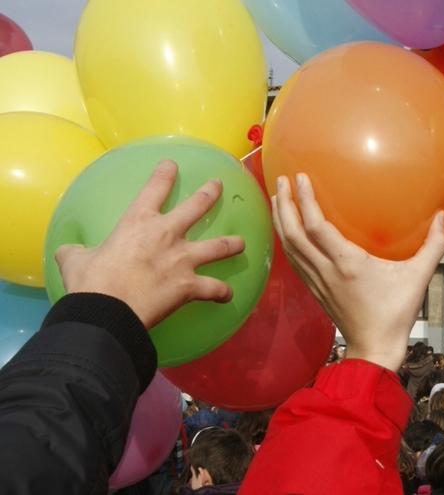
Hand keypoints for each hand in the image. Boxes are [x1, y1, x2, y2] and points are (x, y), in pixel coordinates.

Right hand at [54, 161, 244, 328]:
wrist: (107, 310)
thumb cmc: (90, 283)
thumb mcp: (75, 260)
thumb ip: (75, 252)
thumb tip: (66, 252)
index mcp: (138, 222)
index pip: (155, 189)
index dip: (165, 174)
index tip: (172, 165)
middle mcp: (167, 234)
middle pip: (197, 206)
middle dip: (210, 193)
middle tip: (218, 186)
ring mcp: (183, 259)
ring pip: (218, 246)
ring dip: (231, 244)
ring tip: (240, 243)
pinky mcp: (191, 285)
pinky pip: (215, 289)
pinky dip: (222, 292)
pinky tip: (227, 295)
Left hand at [272, 174, 443, 370]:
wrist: (375, 348)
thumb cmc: (396, 314)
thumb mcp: (419, 277)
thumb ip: (434, 246)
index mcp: (347, 263)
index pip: (316, 226)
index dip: (305, 200)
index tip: (300, 177)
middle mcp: (326, 270)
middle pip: (293, 233)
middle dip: (284, 205)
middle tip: (282, 180)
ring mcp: (317, 281)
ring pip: (289, 247)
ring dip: (281, 221)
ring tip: (278, 198)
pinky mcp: (315, 290)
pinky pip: (294, 261)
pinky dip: (287, 242)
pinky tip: (289, 231)